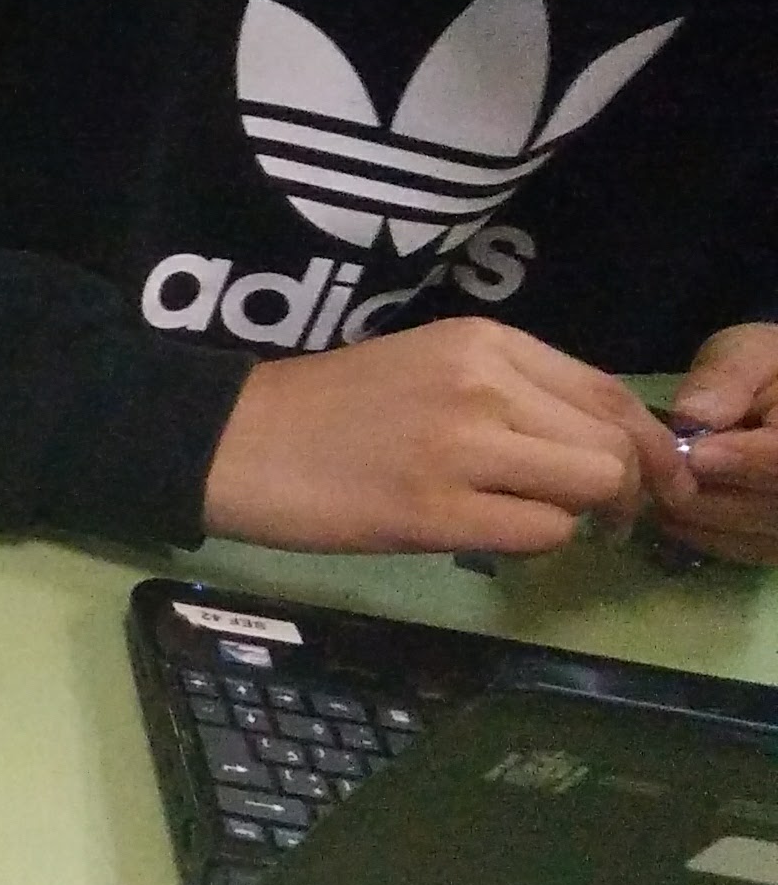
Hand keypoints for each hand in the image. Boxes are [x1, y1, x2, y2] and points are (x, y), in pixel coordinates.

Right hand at [206, 319, 676, 555]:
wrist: (232, 442)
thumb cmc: (325, 411)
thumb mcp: (428, 367)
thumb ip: (509, 390)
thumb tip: (593, 442)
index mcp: (484, 342)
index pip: (607, 392)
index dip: (649, 443)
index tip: (653, 478)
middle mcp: (484, 384)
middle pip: (610, 444)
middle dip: (627, 489)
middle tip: (607, 518)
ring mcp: (461, 448)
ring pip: (589, 486)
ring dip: (587, 517)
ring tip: (552, 526)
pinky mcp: (434, 511)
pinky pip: (540, 532)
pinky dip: (538, 542)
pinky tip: (497, 536)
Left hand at [657, 323, 777, 562]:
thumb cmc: (765, 372)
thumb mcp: (749, 355)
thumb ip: (726, 379)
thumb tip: (693, 416)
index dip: (744, 462)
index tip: (698, 453)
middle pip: (764, 507)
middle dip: (706, 490)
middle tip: (662, 471)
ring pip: (747, 534)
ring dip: (696, 513)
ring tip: (667, 482)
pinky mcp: (775, 542)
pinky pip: (741, 550)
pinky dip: (702, 531)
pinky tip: (678, 506)